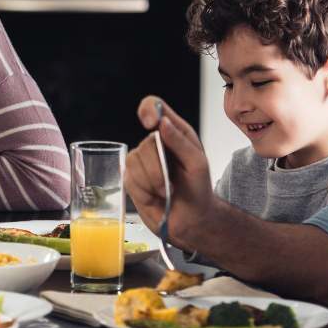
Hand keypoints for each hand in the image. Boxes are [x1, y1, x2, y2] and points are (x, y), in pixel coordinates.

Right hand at [123, 96, 214, 250]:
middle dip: (158, 168)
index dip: (149, 109)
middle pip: (145, 143)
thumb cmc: (198, 190)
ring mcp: (140, 160)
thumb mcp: (198, 164)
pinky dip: (144, 191)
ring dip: (152, 182)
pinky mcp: (131, 177)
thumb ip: (181, 142)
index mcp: (174, 132)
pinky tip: (155, 196)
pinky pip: (129, 178)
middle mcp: (155, 143)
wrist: (191, 221)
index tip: (151, 124)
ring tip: (165, 192)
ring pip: (134, 161)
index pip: (153, 106)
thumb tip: (162, 122)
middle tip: (170, 185)